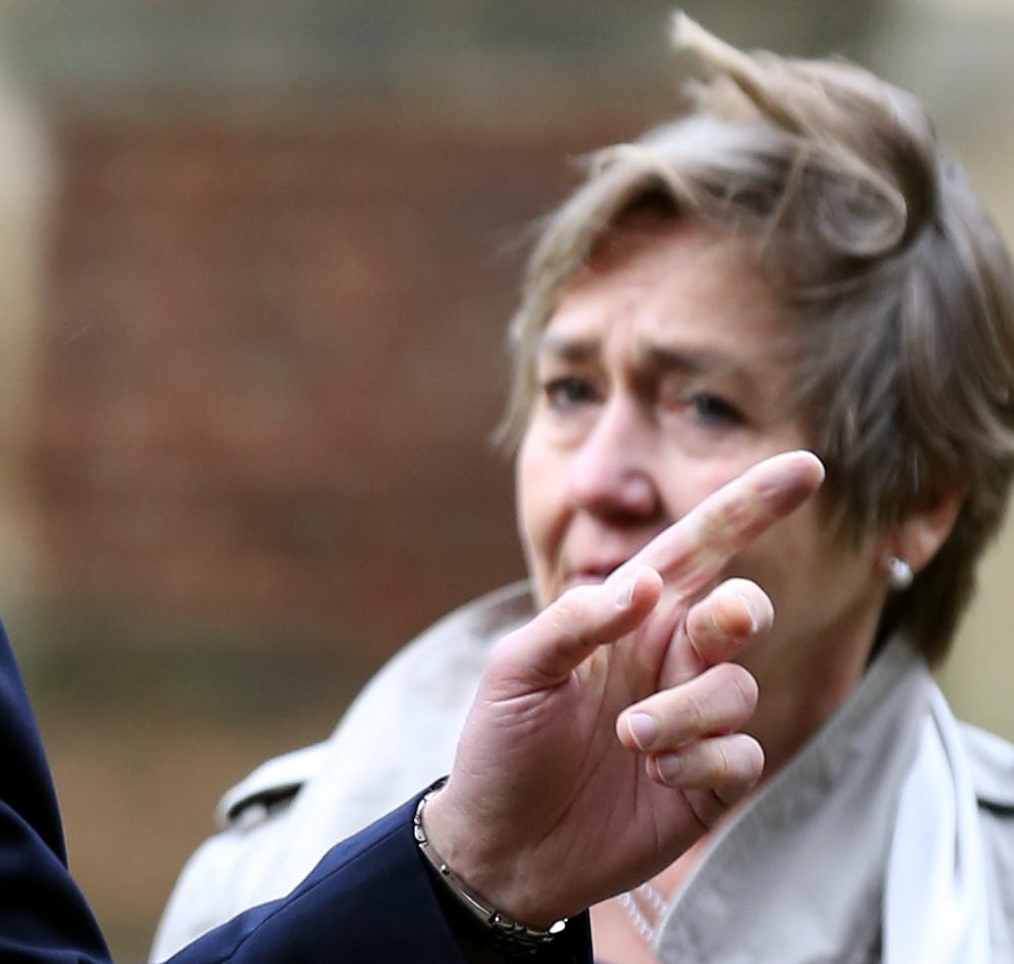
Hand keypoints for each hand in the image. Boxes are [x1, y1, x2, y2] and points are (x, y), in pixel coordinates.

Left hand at [419, 449, 822, 927]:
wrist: (505, 844)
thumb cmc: (501, 744)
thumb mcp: (516, 672)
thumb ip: (573, 621)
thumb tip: (637, 585)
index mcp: (626, 616)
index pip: (697, 548)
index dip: (751, 506)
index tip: (809, 466)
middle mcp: (670, 656)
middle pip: (741, 611)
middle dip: (737, 617)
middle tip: (709, 633)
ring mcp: (695, 716)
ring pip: (737, 688)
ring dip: (687, 712)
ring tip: (632, 740)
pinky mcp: (714, 778)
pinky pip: (743, 753)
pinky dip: (701, 761)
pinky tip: (656, 777)